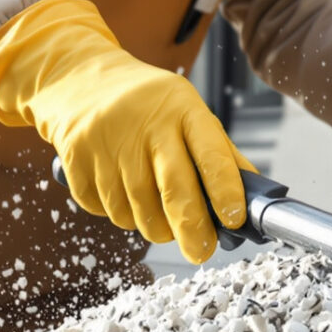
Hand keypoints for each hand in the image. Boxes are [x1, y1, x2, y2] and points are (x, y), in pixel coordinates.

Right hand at [0, 0, 253, 261]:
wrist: (78, 79)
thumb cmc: (147, 103)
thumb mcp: (188, 111)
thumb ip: (221, 153)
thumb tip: (256, 196)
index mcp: (182, 109)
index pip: (210, 154)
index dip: (225, 191)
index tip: (235, 221)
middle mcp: (145, 124)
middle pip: (174, 189)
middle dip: (192, 230)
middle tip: (201, 252)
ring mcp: (107, 141)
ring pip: (137, 210)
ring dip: (153, 226)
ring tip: (158, 216)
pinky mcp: (75, 158)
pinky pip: (103, 209)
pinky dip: (118, 214)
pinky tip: (122, 194)